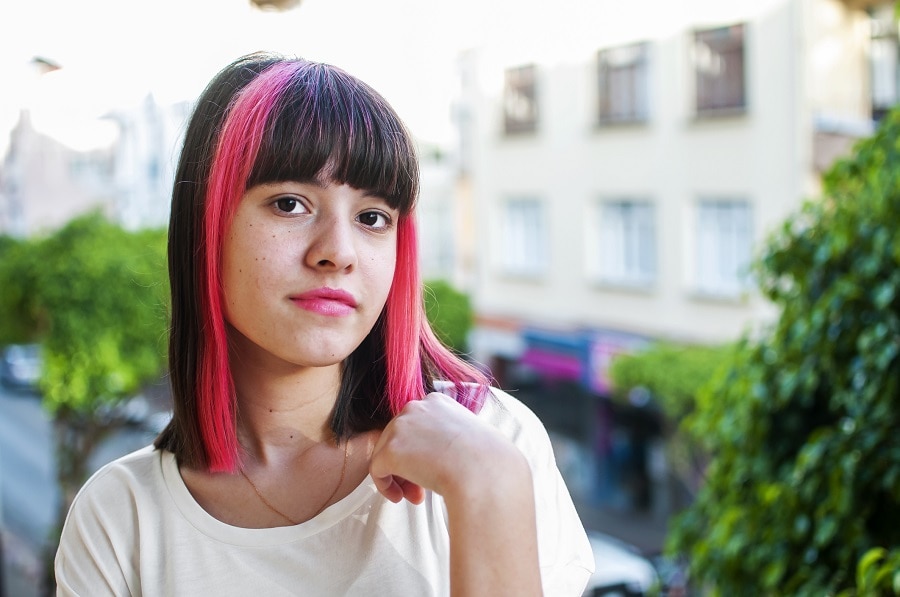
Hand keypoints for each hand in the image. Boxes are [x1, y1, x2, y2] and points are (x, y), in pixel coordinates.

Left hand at [369, 391, 523, 504]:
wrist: (484, 473)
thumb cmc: (487, 461)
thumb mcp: (470, 436)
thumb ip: (450, 437)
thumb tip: (443, 454)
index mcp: (437, 402)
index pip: (417, 427)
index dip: (422, 451)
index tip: (435, 469)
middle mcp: (415, 408)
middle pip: (399, 440)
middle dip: (410, 466)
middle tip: (422, 489)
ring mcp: (400, 427)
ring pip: (386, 454)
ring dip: (400, 477)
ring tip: (415, 497)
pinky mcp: (390, 450)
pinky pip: (378, 470)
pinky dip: (386, 487)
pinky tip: (401, 498)